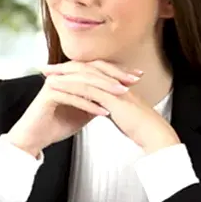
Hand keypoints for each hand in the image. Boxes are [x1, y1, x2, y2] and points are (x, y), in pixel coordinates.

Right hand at [7, 61, 141, 155]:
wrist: (34, 137)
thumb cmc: (55, 124)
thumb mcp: (83, 111)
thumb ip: (96, 101)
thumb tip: (117, 97)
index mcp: (70, 76)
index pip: (97, 67)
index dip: (117, 71)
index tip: (136, 76)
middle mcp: (62, 76)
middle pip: (91, 69)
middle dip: (114, 75)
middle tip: (132, 81)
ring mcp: (54, 84)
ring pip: (83, 81)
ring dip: (104, 88)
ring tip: (121, 94)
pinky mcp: (48, 95)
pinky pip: (72, 96)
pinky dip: (88, 104)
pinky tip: (102, 111)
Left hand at [39, 66, 179, 153]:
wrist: (154, 134)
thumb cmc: (141, 127)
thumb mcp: (122, 114)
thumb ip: (111, 107)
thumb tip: (99, 107)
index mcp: (115, 85)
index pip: (91, 73)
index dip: (73, 71)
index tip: (57, 72)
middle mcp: (113, 82)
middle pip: (85, 69)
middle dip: (64, 68)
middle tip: (46, 68)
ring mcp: (112, 88)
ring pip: (83, 76)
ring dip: (62, 74)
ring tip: (46, 75)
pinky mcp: (111, 97)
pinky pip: (86, 88)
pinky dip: (68, 86)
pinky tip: (55, 87)